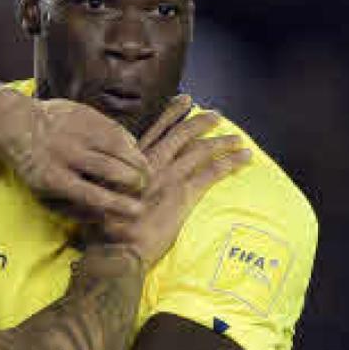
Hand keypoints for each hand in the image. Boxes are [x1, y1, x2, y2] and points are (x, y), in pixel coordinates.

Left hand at [0, 89, 150, 220]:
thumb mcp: (44, 194)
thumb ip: (73, 208)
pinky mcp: (85, 114)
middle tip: (143, 188)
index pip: (93, 195)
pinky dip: (130, 143)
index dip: (119, 205)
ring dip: (138, 162)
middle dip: (134, 182)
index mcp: (54, 178)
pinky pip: (117, 130)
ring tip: (145, 172)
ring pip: (118, 147)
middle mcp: (66, 154)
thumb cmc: (36, 167)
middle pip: (110, 170)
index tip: (138, 211)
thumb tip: (105, 217)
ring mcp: (77, 132)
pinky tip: (134, 153)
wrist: (17, 124)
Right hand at [103, 99, 250, 264]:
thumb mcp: (104, 193)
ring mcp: (168, 177)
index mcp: (131, 162)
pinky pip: (212, 172)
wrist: (116, 248)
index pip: (156, 129)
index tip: (185, 100)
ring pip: (201, 149)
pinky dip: (231, 162)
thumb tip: (122, 176)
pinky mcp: (183, 194)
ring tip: (238, 139)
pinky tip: (244, 158)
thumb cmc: (105, 227)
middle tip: (217, 116)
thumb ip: (117, 179)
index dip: (172, 112)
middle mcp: (150, 163)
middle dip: (202, 121)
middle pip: (182, 133)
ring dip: (223, 141)